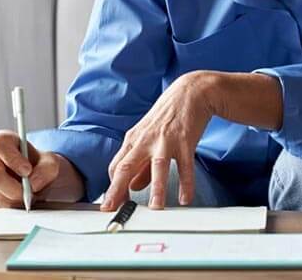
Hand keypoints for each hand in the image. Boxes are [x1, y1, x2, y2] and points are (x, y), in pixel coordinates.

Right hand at [0, 130, 84, 206]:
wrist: (37, 177)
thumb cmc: (39, 165)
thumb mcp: (50, 162)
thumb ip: (46, 169)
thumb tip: (33, 183)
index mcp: (2, 141)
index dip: (13, 159)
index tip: (28, 170)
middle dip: (14, 188)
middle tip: (30, 192)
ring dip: (16, 199)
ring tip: (29, 195)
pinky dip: (12, 205)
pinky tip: (21, 199)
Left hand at [101, 70, 218, 210]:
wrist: (189, 92)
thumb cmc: (167, 116)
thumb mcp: (148, 137)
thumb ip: (140, 164)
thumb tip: (132, 187)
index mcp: (133, 139)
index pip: (116, 166)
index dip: (113, 187)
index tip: (112, 204)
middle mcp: (145, 140)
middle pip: (127, 167)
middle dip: (118, 190)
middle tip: (112, 209)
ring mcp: (165, 140)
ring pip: (157, 167)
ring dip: (156, 189)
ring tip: (156, 209)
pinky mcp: (185, 140)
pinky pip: (185, 166)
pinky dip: (186, 183)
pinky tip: (185, 199)